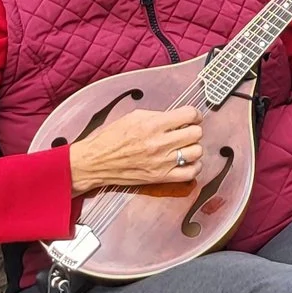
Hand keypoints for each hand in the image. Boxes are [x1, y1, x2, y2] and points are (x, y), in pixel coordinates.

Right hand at [66, 104, 206, 195]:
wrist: (94, 162)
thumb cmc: (111, 138)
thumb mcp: (133, 117)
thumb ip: (158, 115)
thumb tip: (177, 117)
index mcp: (152, 125)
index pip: (189, 115)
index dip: (194, 114)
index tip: (192, 117)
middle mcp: (159, 143)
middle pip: (196, 133)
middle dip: (193, 129)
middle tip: (186, 131)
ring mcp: (162, 162)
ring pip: (196, 152)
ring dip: (193, 147)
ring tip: (185, 146)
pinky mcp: (160, 178)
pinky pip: (190, 173)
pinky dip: (193, 166)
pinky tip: (186, 161)